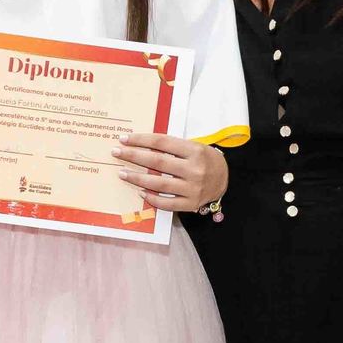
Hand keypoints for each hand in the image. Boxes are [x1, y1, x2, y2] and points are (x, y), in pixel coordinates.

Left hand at [111, 133, 227, 212]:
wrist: (226, 179)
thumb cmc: (204, 160)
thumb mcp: (193, 146)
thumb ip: (172, 147)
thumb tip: (141, 145)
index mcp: (194, 150)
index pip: (162, 143)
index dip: (141, 140)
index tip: (124, 139)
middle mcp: (194, 169)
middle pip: (158, 162)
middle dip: (134, 156)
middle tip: (116, 153)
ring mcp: (193, 188)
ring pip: (159, 183)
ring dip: (137, 178)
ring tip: (122, 173)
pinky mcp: (191, 204)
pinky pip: (167, 203)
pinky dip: (152, 198)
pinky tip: (141, 191)